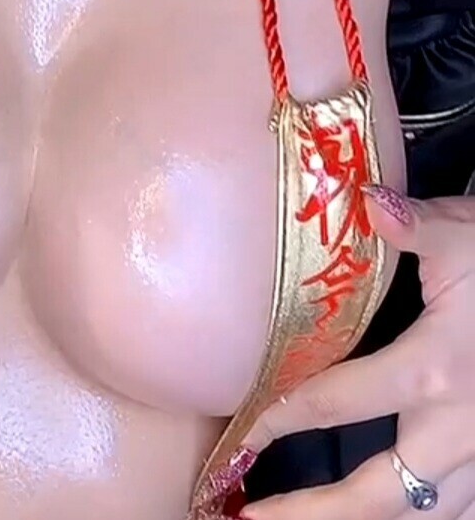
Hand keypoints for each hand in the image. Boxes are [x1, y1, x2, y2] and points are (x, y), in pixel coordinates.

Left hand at [239, 186, 474, 518]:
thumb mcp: (465, 237)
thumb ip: (413, 226)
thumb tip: (366, 201)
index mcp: (434, 372)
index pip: (336, 403)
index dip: (278, 419)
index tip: (238, 439)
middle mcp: (457, 429)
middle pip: (375, 496)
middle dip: (311, 515)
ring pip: (423, 516)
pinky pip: (464, 510)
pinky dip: (427, 519)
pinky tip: (400, 517)